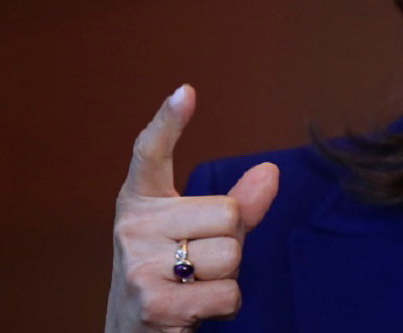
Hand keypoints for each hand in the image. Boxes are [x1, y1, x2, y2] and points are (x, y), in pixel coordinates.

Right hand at [105, 85, 278, 332]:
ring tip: (196, 286)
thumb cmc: (173, 273)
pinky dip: (224, 306)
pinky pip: (227, 294)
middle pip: (228, 215)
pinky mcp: (154, 304)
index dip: (168, 121)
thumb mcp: (199, 232)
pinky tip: (196, 309)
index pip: (151, 152)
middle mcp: (132, 227)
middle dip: (231, 244)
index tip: (186, 92)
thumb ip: (238, 205)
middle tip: (199, 263)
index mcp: (140, 201)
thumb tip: (270, 172)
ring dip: (228, 278)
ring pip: (231, 256)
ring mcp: (139, 266)